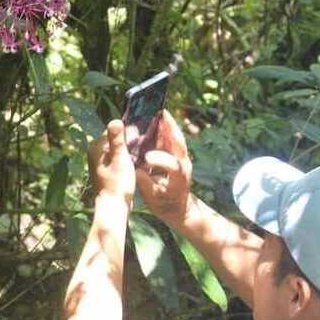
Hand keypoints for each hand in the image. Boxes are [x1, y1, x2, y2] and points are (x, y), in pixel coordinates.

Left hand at [89, 120, 135, 203]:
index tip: (142, 134)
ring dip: (127, 150)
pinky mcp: (103, 170)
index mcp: (96, 147)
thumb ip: (117, 140)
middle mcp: (94, 153)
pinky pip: (115, 158)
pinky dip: (124, 158)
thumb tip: (115, 120)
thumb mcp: (120, 159)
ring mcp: (98, 162)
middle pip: (114, 139)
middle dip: (128, 140)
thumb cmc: (117, 183)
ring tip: (140, 154)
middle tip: (143, 143)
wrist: (113, 207)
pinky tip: (134, 163)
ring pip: (116, 149)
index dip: (128, 131)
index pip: (114, 130)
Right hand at [135, 110, 192, 226]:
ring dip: (167, 124)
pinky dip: (165, 129)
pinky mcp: (178, 156)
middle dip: (169, 127)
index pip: (172, 164)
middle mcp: (184, 164)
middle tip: (160, 112)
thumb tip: (135, 168)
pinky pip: (173, 139)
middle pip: (178, 142)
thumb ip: (145, 182)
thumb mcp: (153, 198)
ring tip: (156, 111)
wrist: (180, 209)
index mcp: (179, 177)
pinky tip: (155, 121)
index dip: (160, 159)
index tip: (147, 157)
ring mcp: (182, 158)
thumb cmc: (165, 204)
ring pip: (176, 137)